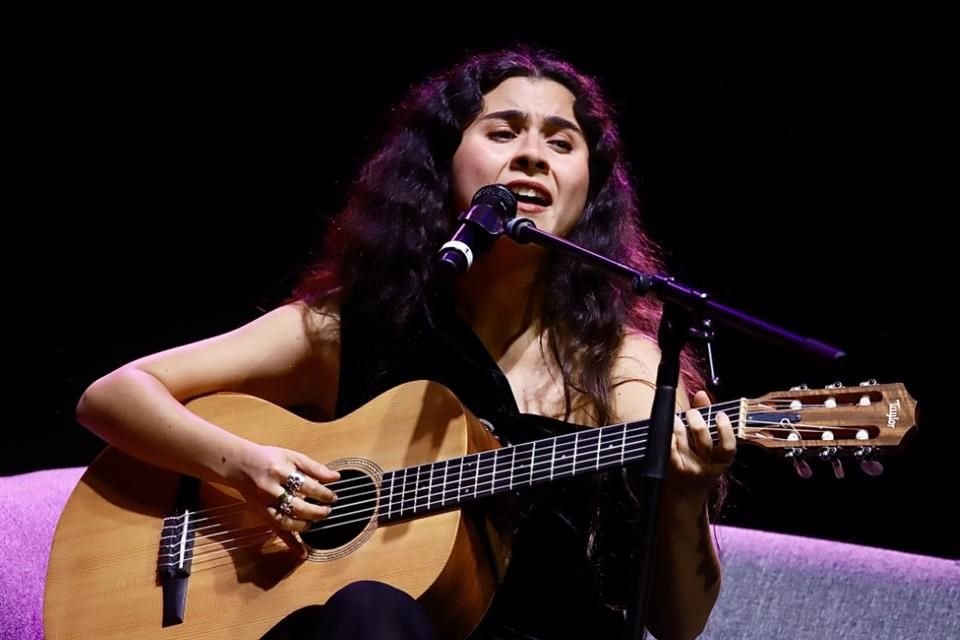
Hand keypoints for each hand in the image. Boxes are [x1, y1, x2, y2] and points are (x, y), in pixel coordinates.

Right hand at [233, 444, 339, 556]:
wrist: (239, 465)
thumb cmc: (267, 458)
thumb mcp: (291, 456)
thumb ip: (314, 467)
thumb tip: (335, 477)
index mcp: (280, 471)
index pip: (307, 486)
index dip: (323, 493)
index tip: (333, 497)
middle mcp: (271, 489)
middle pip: (297, 506)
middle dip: (316, 511)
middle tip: (328, 511)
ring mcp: (265, 505)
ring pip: (286, 522)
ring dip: (305, 526)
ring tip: (316, 522)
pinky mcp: (262, 516)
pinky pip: (277, 532)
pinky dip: (290, 544)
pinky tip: (303, 553)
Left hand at [664, 390, 736, 513]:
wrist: (683, 500)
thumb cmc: (698, 470)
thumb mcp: (710, 452)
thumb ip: (708, 422)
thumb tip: (702, 393)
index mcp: (721, 463)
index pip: (729, 446)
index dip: (725, 429)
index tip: (720, 415)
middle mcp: (706, 466)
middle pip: (703, 438)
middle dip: (696, 419)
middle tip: (692, 413)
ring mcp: (688, 467)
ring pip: (683, 438)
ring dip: (679, 423)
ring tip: (678, 418)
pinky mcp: (672, 468)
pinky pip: (668, 445)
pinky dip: (668, 434)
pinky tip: (668, 429)